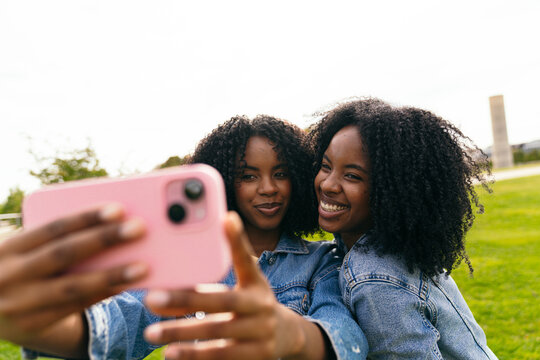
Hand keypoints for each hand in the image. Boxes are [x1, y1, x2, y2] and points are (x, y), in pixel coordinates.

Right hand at [0, 204, 148, 346]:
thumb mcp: (23, 251)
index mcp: (8, 247)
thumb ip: (55, 239)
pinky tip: (125, 285)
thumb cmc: (20, 268)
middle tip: (139, 228)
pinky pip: (75, 308)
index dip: (86, 217)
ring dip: (111, 275)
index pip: (53, 227)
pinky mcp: (33, 324)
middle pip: (65, 253)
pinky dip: (102, 295)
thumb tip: (111, 225)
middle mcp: (10, 275)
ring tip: (142, 266)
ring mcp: (19, 303)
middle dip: (104, 239)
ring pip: (73, 287)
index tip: (119, 209)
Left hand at [144, 211, 312, 359]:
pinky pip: (221, 359)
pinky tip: (171, 354)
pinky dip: (194, 357)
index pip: (246, 260)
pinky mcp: (256, 359)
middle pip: (221, 302)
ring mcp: (261, 335)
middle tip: (152, 299)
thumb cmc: (249, 306)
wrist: (283, 337)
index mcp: (256, 284)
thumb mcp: (239, 289)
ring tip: (152, 333)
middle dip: (184, 300)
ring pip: (216, 336)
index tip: (227, 218)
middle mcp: (261, 308)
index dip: (237, 240)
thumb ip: (207, 284)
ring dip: (181, 335)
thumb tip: (164, 284)